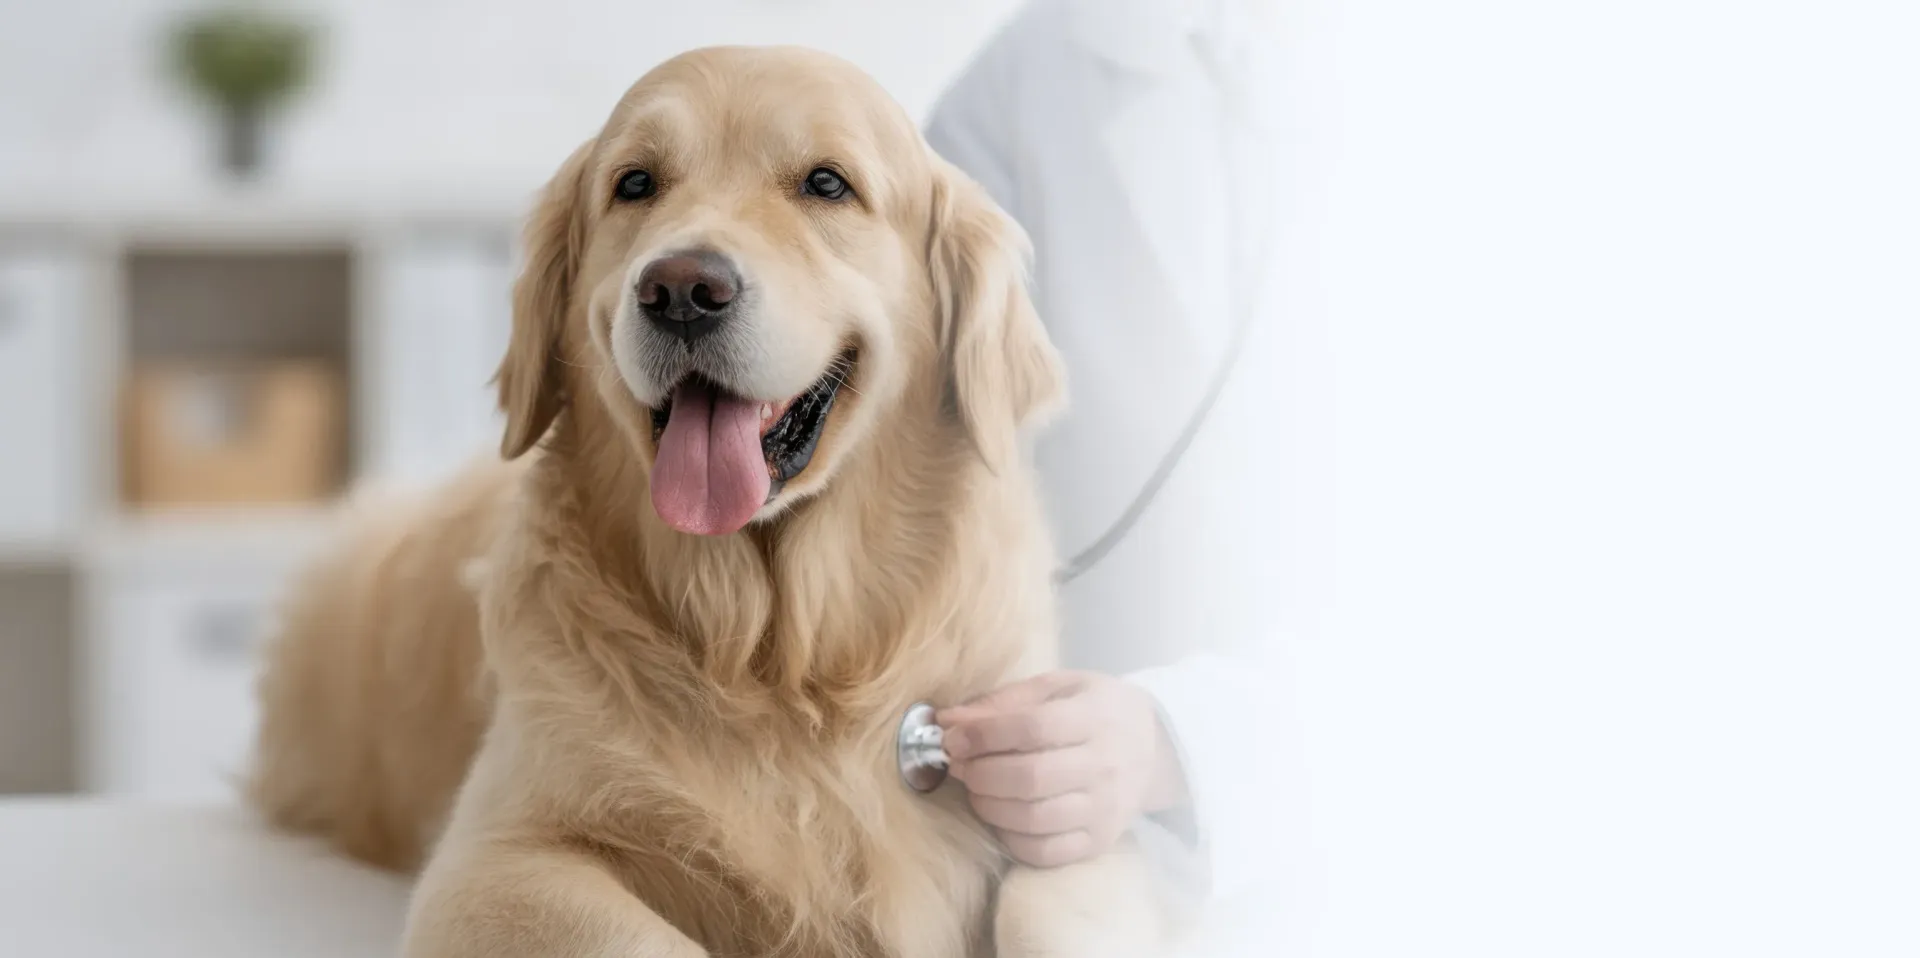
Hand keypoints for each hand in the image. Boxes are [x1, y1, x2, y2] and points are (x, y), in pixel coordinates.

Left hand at [937, 671, 1188, 867]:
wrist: (1156, 749)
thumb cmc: (1097, 710)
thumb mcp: (1059, 687)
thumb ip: (1004, 701)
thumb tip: (947, 719)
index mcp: (1095, 717)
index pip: (1033, 728)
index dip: (984, 735)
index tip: (952, 737)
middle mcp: (1105, 766)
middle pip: (1030, 778)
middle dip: (980, 774)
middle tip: (959, 765)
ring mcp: (1105, 809)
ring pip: (1034, 819)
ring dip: (989, 806)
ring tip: (976, 789)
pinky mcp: (1100, 841)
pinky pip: (1046, 852)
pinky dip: (1011, 838)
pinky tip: (1001, 817)